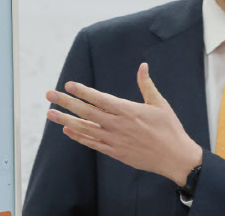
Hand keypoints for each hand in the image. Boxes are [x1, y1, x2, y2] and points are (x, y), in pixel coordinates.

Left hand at [46, 62, 202, 185]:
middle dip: (66, 103)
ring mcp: (114, 140)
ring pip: (85, 128)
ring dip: (66, 120)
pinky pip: (92, 143)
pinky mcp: (115, 152)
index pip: (99, 99)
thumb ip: (147, 85)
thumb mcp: (159, 103)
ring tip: (50, 114)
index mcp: (128, 110)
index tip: (68, 85)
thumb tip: (143, 66)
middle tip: (50, 95)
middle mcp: (117, 125)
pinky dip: (78, 137)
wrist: (175, 158)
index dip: (83, 91)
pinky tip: (67, 130)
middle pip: (86, 112)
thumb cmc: (169, 128)